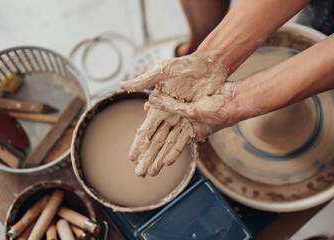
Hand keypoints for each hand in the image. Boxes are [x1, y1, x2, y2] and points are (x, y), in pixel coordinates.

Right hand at [120, 54, 232, 175]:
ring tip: (153, 172)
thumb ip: (144, 80)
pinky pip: (185, 138)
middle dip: (147, 157)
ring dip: (160, 157)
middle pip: (156, 140)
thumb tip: (121, 86)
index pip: (146, 129)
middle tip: (139, 173)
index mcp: (160, 104)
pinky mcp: (196, 119)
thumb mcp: (163, 70)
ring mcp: (183, 118)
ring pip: (169, 143)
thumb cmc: (187, 65)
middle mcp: (169, 113)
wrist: (211, 65)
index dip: (139, 144)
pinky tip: (169, 161)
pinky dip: (177, 150)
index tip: (132, 157)